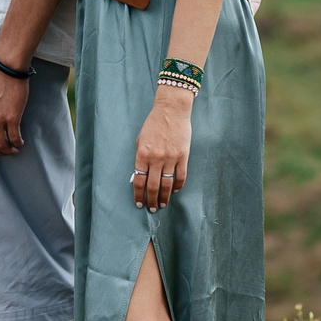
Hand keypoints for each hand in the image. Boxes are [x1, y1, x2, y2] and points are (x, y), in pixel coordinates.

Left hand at [131, 87, 193, 210]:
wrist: (171, 110)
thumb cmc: (153, 124)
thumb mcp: (140, 140)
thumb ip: (139, 158)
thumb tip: (137, 177)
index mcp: (142, 154)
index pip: (139, 181)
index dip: (138, 195)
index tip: (139, 203)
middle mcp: (156, 158)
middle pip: (153, 186)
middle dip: (151, 200)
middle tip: (151, 209)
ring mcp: (171, 158)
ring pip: (167, 184)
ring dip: (164, 197)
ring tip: (162, 205)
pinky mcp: (183, 156)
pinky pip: (181, 176)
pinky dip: (177, 186)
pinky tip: (174, 191)